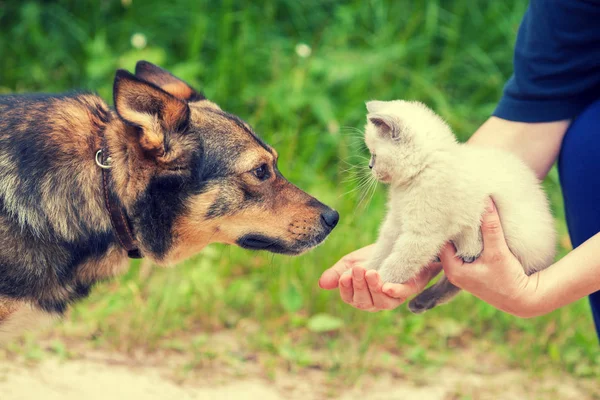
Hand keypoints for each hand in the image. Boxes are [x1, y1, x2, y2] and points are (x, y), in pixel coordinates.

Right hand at [319, 245, 441, 311]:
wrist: (396, 246)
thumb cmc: (373, 258)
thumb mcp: (351, 263)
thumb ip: (337, 273)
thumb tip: (322, 284)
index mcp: (360, 296)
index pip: (350, 298)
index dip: (346, 289)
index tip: (344, 277)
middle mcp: (376, 301)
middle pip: (364, 302)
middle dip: (360, 286)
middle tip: (358, 269)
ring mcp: (393, 297)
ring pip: (382, 302)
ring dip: (374, 288)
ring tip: (371, 272)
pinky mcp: (409, 288)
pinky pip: (402, 294)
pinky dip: (395, 291)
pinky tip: (388, 287)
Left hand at [440, 198, 536, 316]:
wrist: (524, 299)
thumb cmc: (509, 279)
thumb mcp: (498, 251)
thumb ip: (491, 227)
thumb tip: (486, 202)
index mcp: (453, 270)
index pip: (442, 241)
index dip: (446, 225)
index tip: (449, 209)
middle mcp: (453, 272)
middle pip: (447, 244)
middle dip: (452, 228)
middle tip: (453, 207)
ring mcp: (462, 273)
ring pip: (456, 248)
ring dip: (460, 235)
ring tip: (462, 214)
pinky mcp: (471, 271)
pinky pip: (464, 252)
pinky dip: (467, 242)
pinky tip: (472, 228)